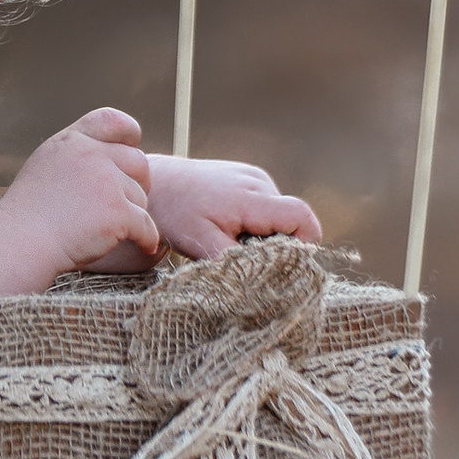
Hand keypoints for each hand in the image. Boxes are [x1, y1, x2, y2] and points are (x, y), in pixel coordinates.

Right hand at [0, 108, 161, 279]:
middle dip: (137, 184)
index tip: (132, 150)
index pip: (112, 120)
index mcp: (72, 141)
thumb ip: (76, 156)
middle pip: (138, 162)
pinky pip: (147, 225)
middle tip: (125, 204)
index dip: (129, 134)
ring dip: (134, 215)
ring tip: (113, 231)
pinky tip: (145, 246)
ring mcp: (105, 182)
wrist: (18, 245)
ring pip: (141, 197)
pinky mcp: (116, 211)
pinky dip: (148, 239)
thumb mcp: (46, 167)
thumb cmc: (29, 215)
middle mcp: (90, 154)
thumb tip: (107, 155)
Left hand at [144, 153, 322, 258]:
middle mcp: (259, 182)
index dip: (305, 245)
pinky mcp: (249, 176)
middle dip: (277, 246)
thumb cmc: (174, 214)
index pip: (301, 217)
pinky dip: (255, 222)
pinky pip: (268, 206)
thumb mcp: (202, 244)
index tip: (284, 266)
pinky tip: (227, 225)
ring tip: (228, 237)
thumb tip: (264, 283)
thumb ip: (237, 262)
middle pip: (293, 222)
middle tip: (241, 254)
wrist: (153, 183)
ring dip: (263, 235)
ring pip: (280, 216)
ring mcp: (255, 176)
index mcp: (251, 198)